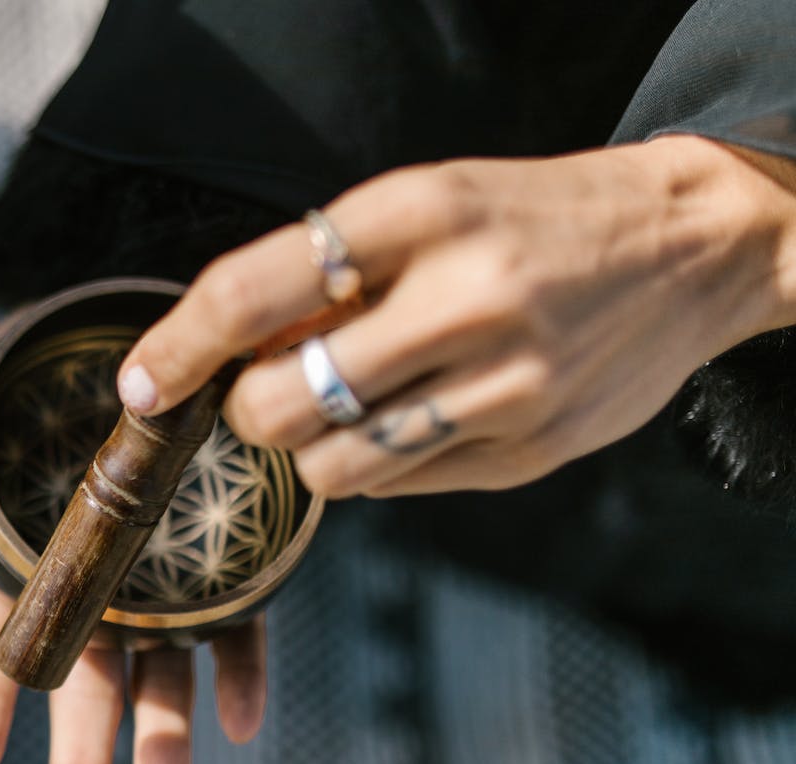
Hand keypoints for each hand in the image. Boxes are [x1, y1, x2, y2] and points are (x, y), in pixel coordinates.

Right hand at [0, 322, 267, 763]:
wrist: (142, 329)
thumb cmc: (35, 367)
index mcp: (24, 561)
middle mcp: (96, 588)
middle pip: (84, 692)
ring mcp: (165, 582)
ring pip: (162, 680)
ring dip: (161, 751)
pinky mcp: (233, 562)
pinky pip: (240, 629)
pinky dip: (242, 675)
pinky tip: (242, 724)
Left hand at [114, 136, 795, 498]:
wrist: (691, 245)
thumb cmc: (524, 223)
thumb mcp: (425, 207)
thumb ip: (326, 274)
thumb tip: (223, 356)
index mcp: (420, 214)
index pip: (254, 291)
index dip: (178, 348)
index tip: (141, 383)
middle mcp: (463, 298)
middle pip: (279, 406)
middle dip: (250, 411)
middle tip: (274, 388)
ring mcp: (505, 384)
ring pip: (333, 468)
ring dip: (312, 450)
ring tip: (352, 404)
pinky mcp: (532, 449)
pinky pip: (399, 487)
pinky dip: (380, 464)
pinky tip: (420, 417)